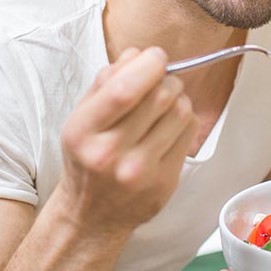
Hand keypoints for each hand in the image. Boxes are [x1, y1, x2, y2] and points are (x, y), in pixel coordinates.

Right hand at [56, 47, 197, 236]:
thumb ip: (105, 83)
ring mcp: (140, 172)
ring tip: (164, 104)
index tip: (156, 56)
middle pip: (160, 97)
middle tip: (161, 79)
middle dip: (166, 78)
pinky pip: (189, 133)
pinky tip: (169, 125)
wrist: (92, 216)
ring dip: (178, 97)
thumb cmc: (87, 159)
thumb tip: (138, 54)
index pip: (124, 90)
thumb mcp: (81, 118)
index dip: (148, 65)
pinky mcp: (164, 182)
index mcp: (83, 132)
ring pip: (180, 112)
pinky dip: (184, 119)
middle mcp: (110, 154)